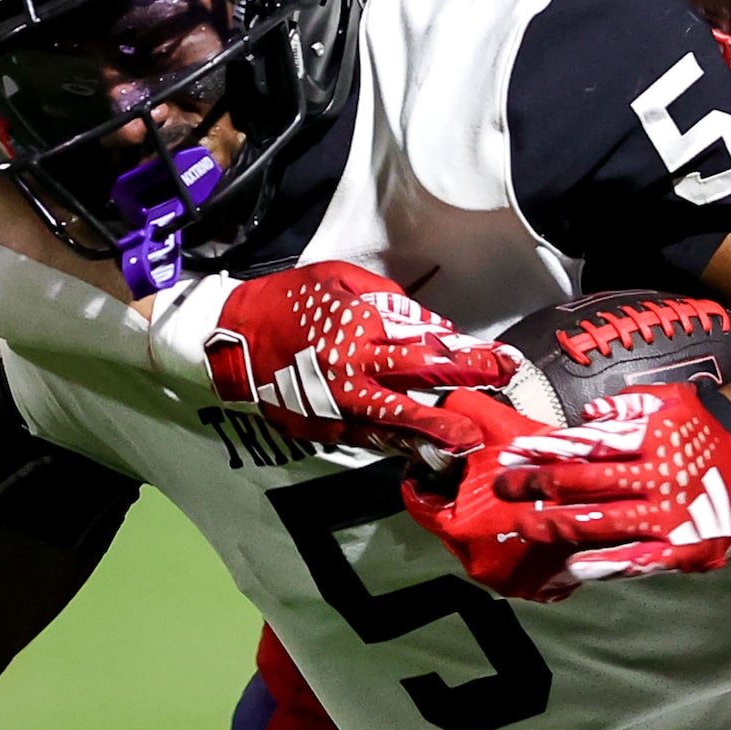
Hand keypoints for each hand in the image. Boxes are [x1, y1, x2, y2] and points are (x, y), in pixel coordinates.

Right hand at [205, 262, 520, 455]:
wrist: (230, 336)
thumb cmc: (290, 300)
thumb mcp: (340, 280)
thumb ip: (389, 302)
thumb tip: (431, 326)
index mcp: (357, 329)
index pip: (423, 345)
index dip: (466, 355)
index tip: (500, 362)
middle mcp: (350, 370)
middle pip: (415, 385)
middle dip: (458, 392)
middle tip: (495, 400)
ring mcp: (334, 404)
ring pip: (392, 422)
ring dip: (430, 433)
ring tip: (462, 443)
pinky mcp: (319, 427)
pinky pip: (364, 437)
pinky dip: (393, 443)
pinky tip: (419, 450)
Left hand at [402, 385, 730, 600]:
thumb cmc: (708, 444)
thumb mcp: (678, 406)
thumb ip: (632, 403)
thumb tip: (588, 412)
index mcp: (657, 438)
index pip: (593, 443)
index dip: (551, 448)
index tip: (515, 451)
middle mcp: (661, 477)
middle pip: (590, 482)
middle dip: (541, 484)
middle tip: (502, 485)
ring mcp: (670, 518)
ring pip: (604, 522)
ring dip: (559, 524)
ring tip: (523, 524)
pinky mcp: (680, 552)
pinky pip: (634, 560)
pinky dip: (601, 564)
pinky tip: (569, 566)